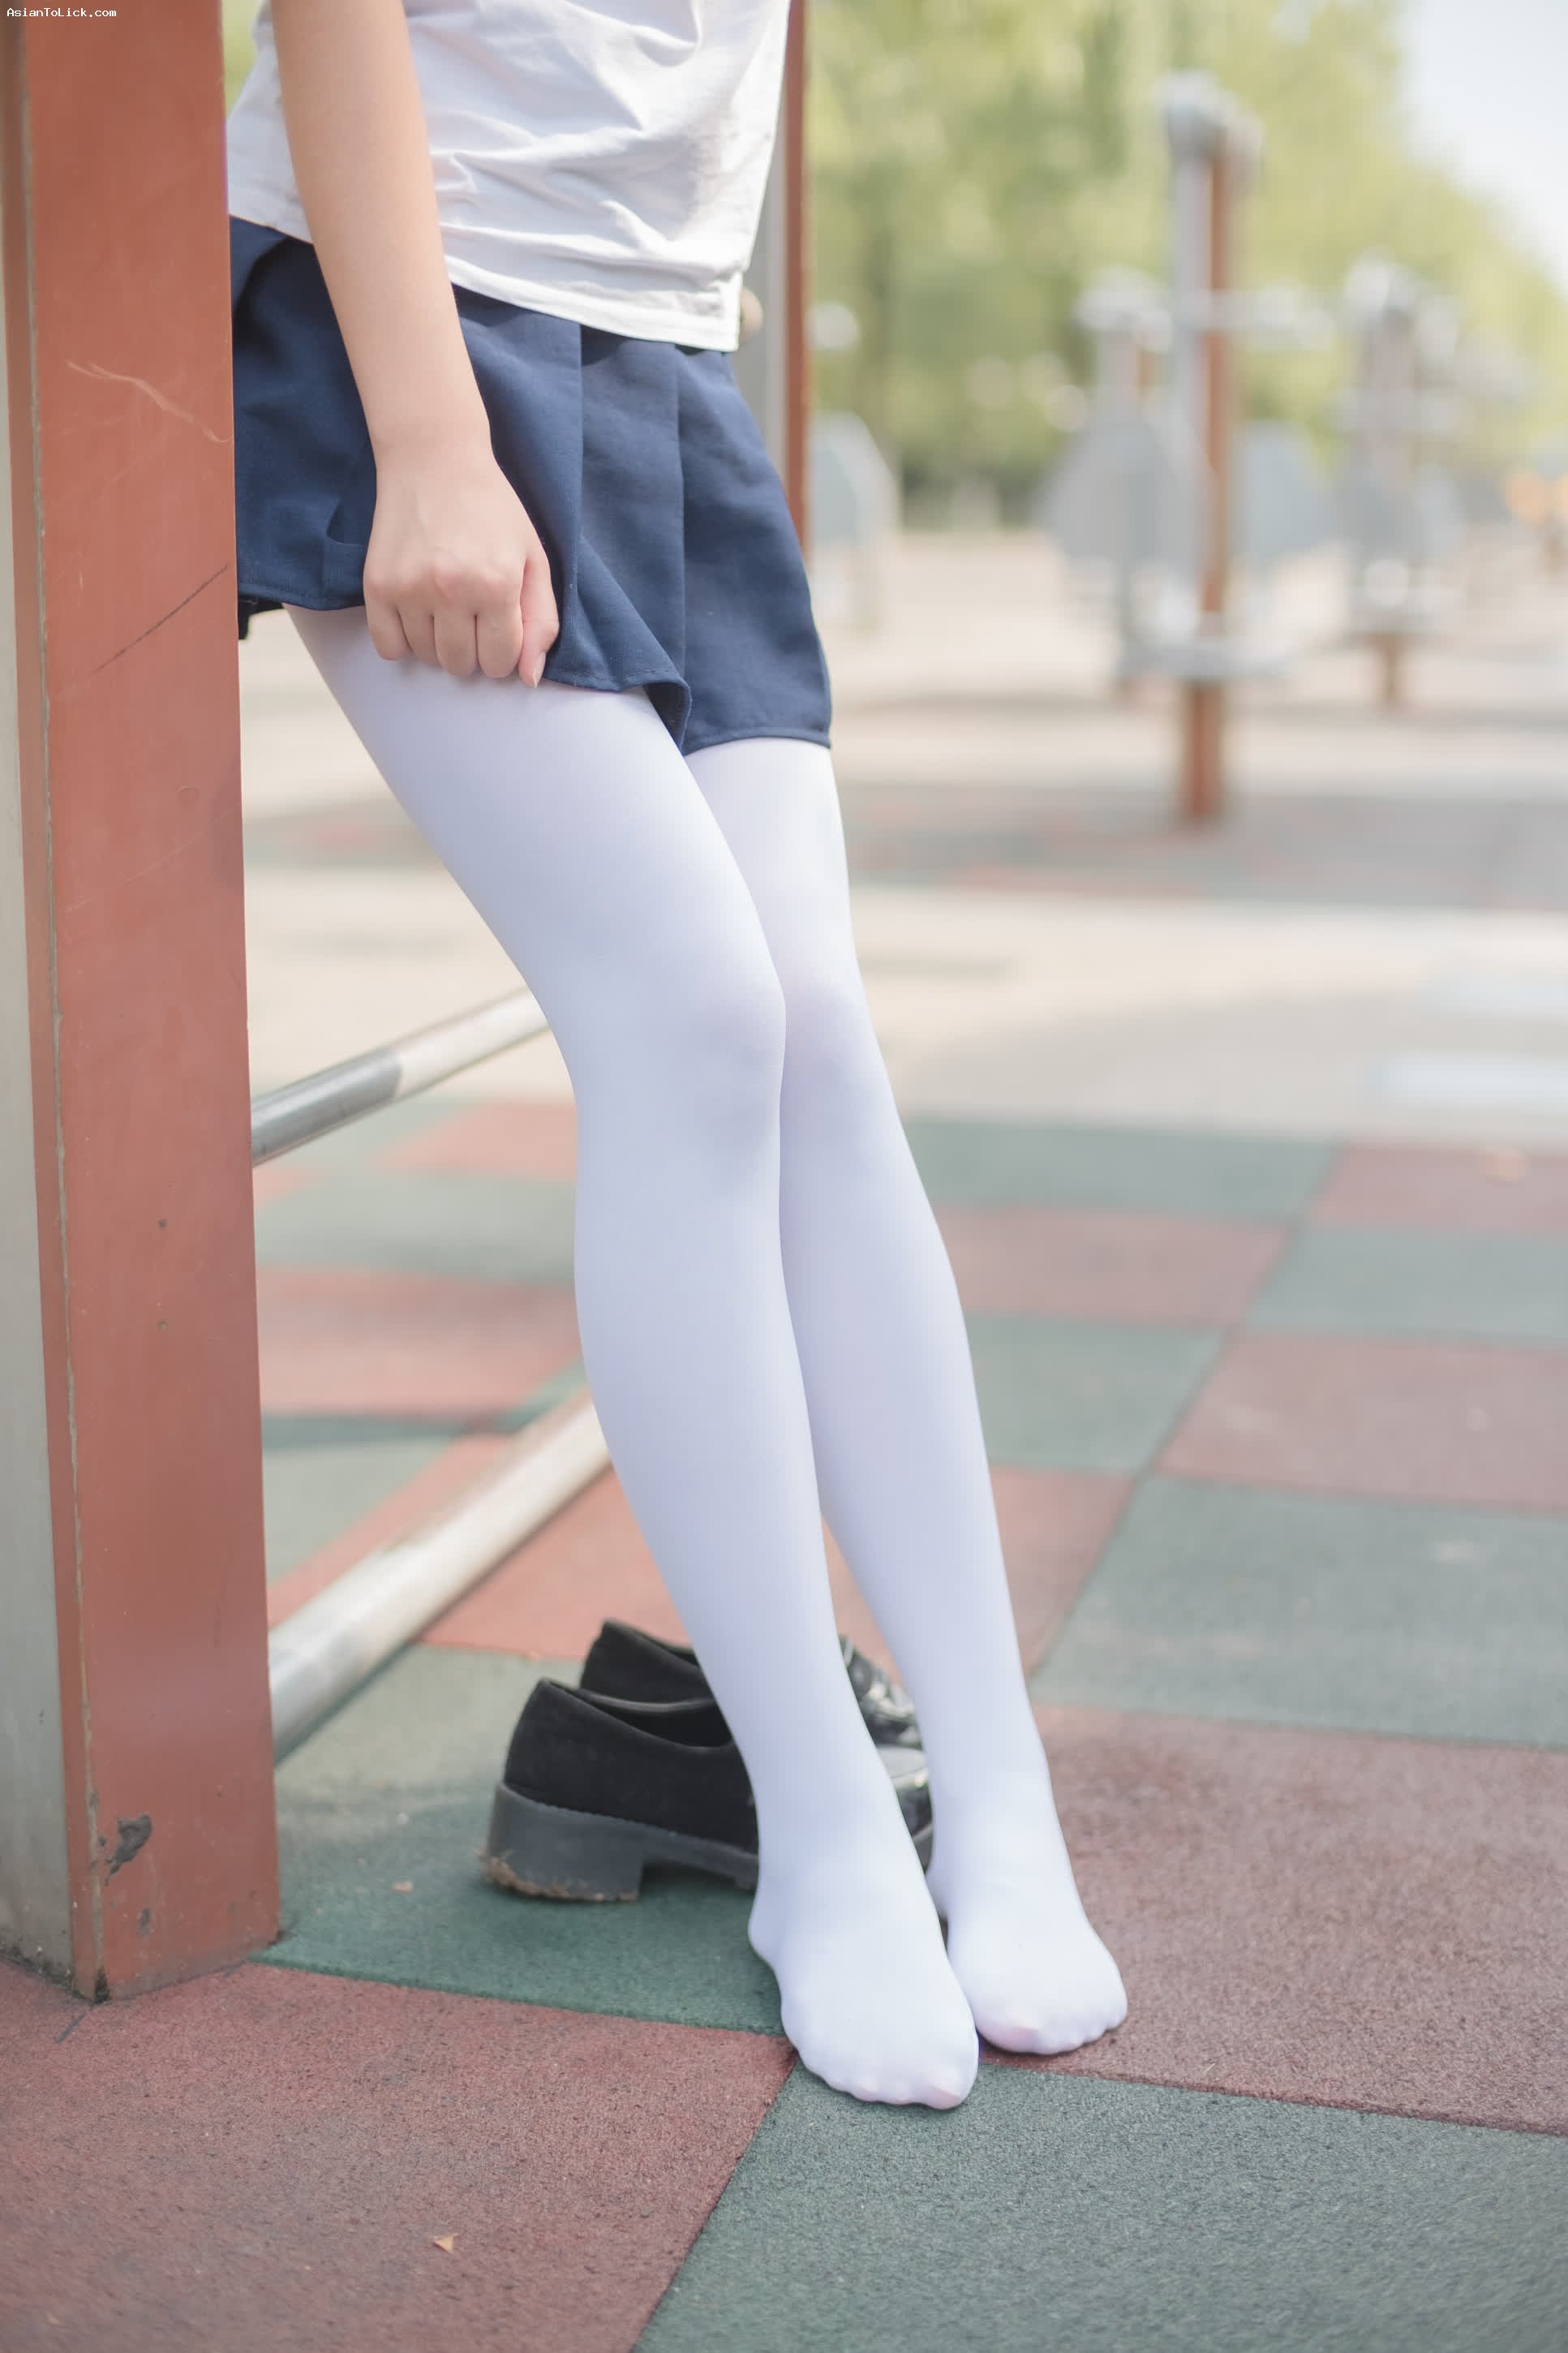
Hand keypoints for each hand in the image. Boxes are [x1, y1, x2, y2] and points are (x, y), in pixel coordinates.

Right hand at [361, 438, 559, 681]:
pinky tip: (416, 611)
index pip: (499, 662)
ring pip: (426, 657)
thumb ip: (541, 621)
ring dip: (438, 641)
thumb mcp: (533, 558)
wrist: (433, 460)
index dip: (501, 649)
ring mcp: (410, 588)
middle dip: (471, 648)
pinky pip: (388, 647)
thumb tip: (528, 679)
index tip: (497, 622)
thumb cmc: (491, 510)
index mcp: (497, 584)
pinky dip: (402, 640)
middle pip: (461, 665)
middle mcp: (452, 590)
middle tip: (470, 610)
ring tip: (444, 603)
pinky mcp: (377, 585)